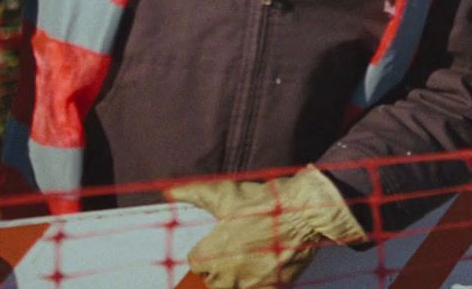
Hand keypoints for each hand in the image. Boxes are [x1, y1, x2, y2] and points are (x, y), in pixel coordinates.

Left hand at [166, 164, 365, 288]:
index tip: (219, 243)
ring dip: (238, 277)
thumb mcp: (225, 195)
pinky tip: (264, 267)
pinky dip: (257, 283)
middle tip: (238, 249)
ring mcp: (249, 286)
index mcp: (212, 253)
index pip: (196, 265)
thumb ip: (193, 193)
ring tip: (251, 258)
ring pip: (233, 288)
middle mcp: (227, 274)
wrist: (304, 212)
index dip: (206, 253)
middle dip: (221, 268)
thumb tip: (168, 191)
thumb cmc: (264, 202)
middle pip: (212, 282)